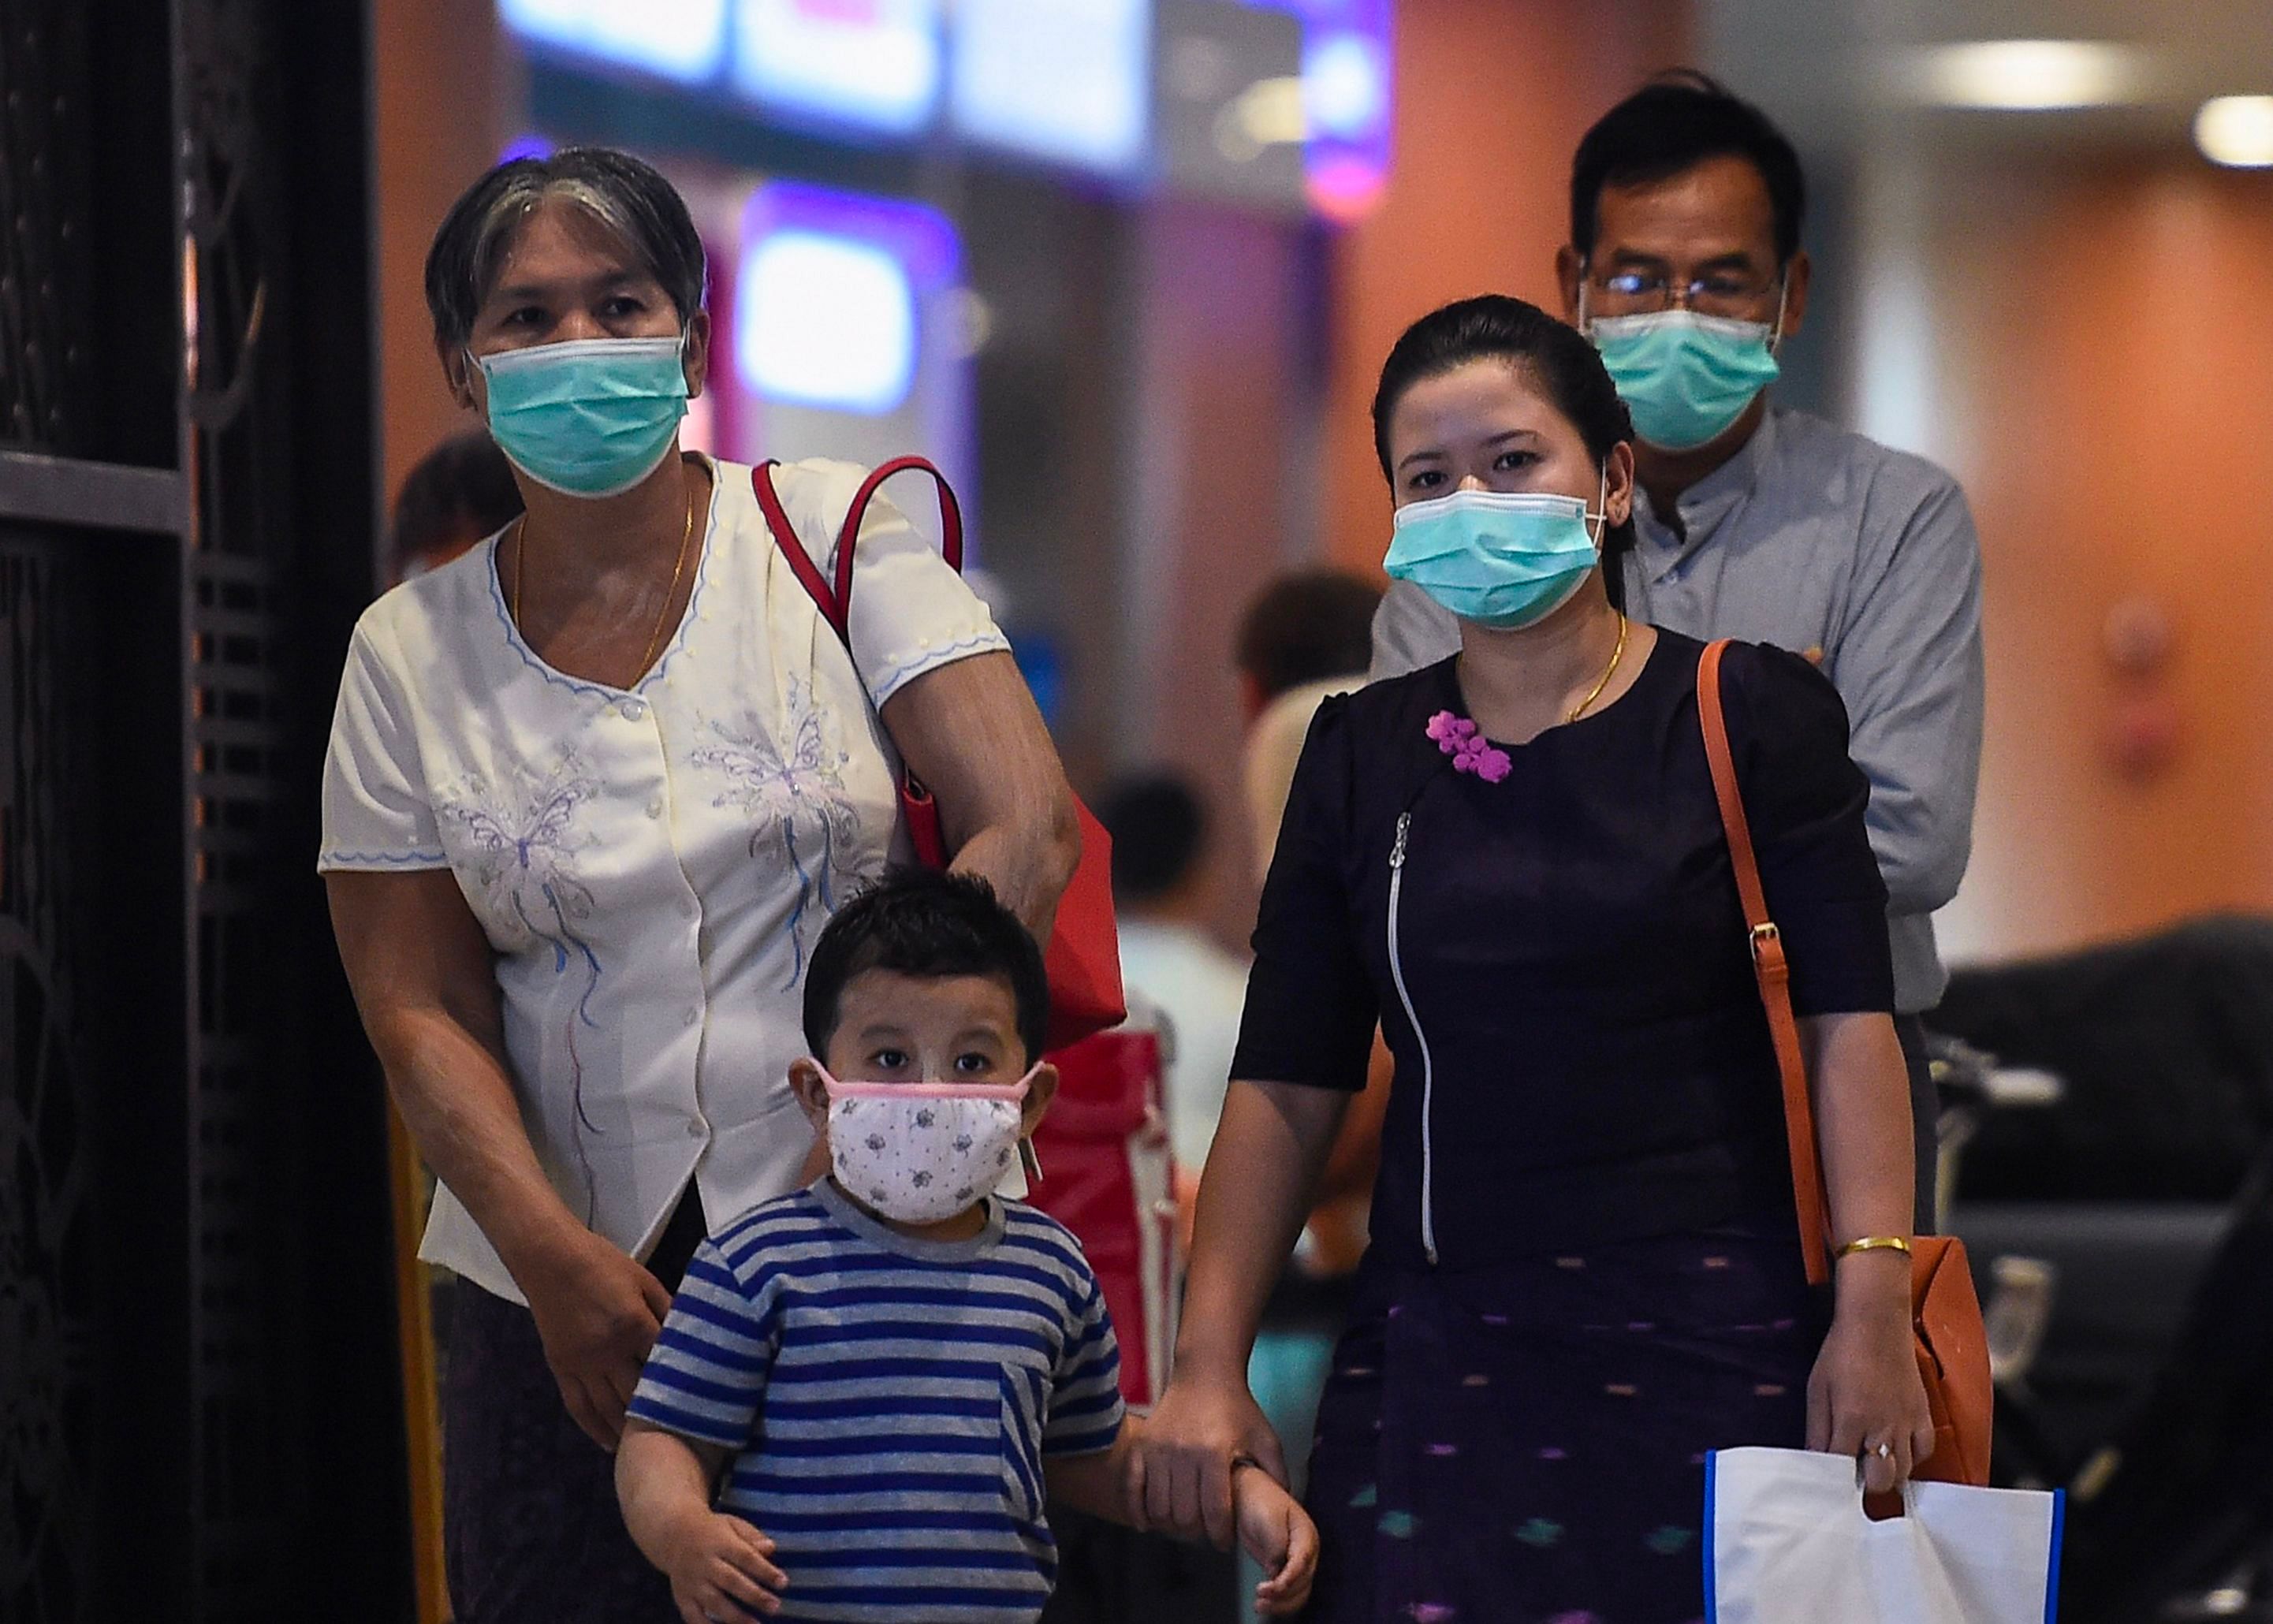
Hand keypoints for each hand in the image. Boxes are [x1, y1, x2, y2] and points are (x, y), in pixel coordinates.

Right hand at [521, 1229, 673, 1450]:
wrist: (550, 1258)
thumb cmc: (602, 1262)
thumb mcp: (644, 1278)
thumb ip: (667, 1307)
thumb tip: (690, 1332)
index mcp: (634, 1325)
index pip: (664, 1363)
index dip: (684, 1383)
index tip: (702, 1402)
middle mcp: (608, 1352)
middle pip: (638, 1394)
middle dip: (659, 1415)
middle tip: (682, 1436)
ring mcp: (582, 1364)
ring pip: (608, 1409)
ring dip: (628, 1431)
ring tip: (649, 1448)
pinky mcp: (561, 1369)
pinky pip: (578, 1408)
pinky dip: (594, 1429)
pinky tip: (610, 1443)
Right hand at [656, 1509, 785, 1622]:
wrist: (673, 1534)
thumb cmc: (712, 1530)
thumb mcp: (733, 1524)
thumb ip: (752, 1537)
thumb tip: (771, 1548)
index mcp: (720, 1542)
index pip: (745, 1557)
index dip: (765, 1570)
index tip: (783, 1583)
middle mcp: (704, 1563)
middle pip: (731, 1581)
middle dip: (754, 1596)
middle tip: (775, 1607)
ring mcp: (691, 1582)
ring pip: (713, 1602)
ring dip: (735, 1616)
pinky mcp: (681, 1596)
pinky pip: (692, 1616)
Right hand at [1128, 1371, 1286, 1549]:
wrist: (1205, 1373)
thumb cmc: (1238, 1408)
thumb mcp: (1265, 1437)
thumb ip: (1277, 1473)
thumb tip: (1284, 1507)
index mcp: (1214, 1453)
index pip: (1215, 1513)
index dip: (1221, 1536)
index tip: (1225, 1542)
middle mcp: (1183, 1453)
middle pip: (1184, 1516)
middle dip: (1197, 1534)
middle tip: (1205, 1533)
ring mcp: (1158, 1449)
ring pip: (1159, 1508)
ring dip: (1171, 1526)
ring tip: (1184, 1526)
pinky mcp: (1141, 1445)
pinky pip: (1132, 1488)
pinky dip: (1137, 1511)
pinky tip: (1148, 1524)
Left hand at [1233, 1462, 1317, 1616]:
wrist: (1246, 1495)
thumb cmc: (1258, 1500)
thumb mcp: (1268, 1519)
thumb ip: (1275, 1546)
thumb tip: (1276, 1571)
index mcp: (1306, 1535)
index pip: (1302, 1563)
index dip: (1289, 1578)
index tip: (1273, 1587)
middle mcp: (1305, 1551)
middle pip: (1302, 1582)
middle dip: (1283, 1594)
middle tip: (1261, 1597)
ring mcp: (1295, 1561)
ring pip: (1297, 1592)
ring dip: (1281, 1604)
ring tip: (1260, 1606)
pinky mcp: (1282, 1568)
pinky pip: (1286, 1591)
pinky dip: (1278, 1601)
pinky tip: (1263, 1604)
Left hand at [1807, 1288, 1934, 1494]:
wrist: (1876, 1324)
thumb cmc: (1841, 1353)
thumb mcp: (1818, 1390)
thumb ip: (1817, 1430)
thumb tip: (1813, 1461)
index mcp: (1851, 1420)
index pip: (1842, 1469)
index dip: (1835, 1481)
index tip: (1830, 1485)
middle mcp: (1882, 1427)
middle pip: (1880, 1480)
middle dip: (1865, 1484)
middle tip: (1854, 1474)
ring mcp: (1906, 1422)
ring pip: (1904, 1472)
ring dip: (1888, 1474)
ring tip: (1873, 1463)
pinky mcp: (1923, 1415)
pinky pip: (1924, 1452)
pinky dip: (1912, 1458)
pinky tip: (1897, 1449)